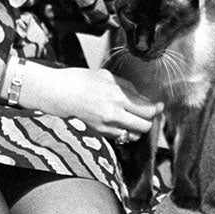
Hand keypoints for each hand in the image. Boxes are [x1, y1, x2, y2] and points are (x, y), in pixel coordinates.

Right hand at [15, 62, 159, 140]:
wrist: (56, 93)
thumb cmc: (78, 80)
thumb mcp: (105, 76)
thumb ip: (126, 86)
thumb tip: (141, 95)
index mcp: (117, 96)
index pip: (147, 109)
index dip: (156, 108)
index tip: (158, 106)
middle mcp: (113, 113)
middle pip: (144, 125)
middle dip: (149, 120)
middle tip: (148, 114)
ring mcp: (105, 126)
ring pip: (133, 135)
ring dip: (137, 129)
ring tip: (134, 120)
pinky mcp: (98, 133)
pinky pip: (119, 137)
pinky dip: (124, 132)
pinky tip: (120, 124)